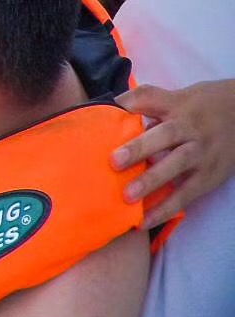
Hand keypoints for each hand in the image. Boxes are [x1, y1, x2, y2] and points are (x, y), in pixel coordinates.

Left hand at [113, 79, 234, 227]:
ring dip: (153, 183)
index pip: (151, 101)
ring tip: (129, 199)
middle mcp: (191, 130)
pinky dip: (167, 208)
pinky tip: (145, 220)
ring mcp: (203, 155)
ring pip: (178, 167)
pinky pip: (187, 194)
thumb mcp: (175, 95)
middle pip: (165, 136)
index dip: (130, 107)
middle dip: (140, 149)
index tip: (106, 116)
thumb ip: (145, 99)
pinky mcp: (211, 178)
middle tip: (114, 163)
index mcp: (178, 106)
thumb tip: (109, 106)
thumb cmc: (199, 107)